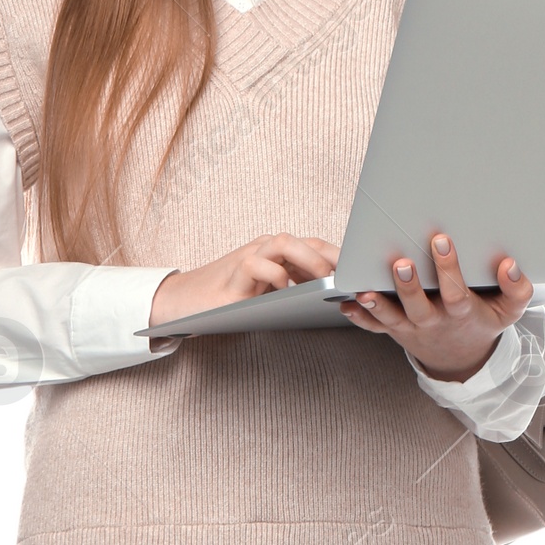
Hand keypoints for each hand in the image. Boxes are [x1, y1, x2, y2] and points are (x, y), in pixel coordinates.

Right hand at [148, 232, 339, 325]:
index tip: (361, 274)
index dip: (340, 257)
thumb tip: (331, 301)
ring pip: (283, 243)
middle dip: (333, 257)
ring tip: (324, 281)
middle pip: (306, 240)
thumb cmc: (228, 302)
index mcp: (277, 254)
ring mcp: (248, 257)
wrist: (183, 304)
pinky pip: (257, 265)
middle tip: (351, 278)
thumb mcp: (267, 296)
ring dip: (308, 261)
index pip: (315, 246)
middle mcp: (265, 250)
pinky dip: (275, 277)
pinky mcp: (233, 273)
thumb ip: (293, 290)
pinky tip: (286, 292)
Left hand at [339, 235, 533, 380]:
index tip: (441, 241)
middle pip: (419, 307)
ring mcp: (412, 328)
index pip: (455, 292)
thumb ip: (517, 289)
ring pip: (392, 318)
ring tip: (364, 290)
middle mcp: (434, 322)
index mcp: (461, 313)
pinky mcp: (395, 330)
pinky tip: (347, 305)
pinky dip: (360, 318)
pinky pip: (375, 327)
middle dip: (409, 286)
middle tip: (401, 262)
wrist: (460, 357)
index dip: (448, 268)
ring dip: (378, 304)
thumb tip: (510, 265)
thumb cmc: (482, 323)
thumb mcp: (509, 312)